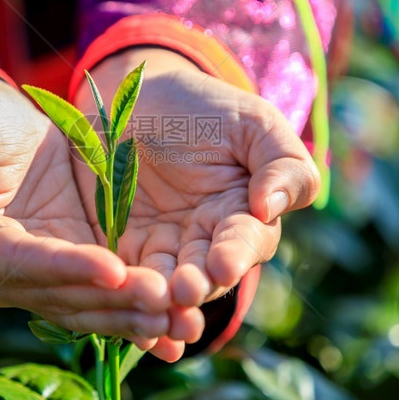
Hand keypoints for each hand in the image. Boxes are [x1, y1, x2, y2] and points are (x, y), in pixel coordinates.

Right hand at [0, 69, 171, 343]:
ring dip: (131, 316)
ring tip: (179, 320)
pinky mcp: (66, 266)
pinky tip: (173, 325)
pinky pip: (99, 296)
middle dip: (112, 301)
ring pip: (84, 305)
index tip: (113, 270)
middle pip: (58, 294)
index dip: (65, 268)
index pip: (19, 264)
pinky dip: (134, 312)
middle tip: (163, 301)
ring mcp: (34, 276)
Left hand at [73, 49, 319, 357]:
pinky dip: (123, 291)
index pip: (246, 241)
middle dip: (197, 284)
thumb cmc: (204, 108)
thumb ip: (281, 163)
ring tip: (153, 301)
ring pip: (164, 282)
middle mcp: (204, 240)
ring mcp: (161, 247)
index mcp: (242, 213)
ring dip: (160, 297)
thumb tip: (271, 208)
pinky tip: (117, 300)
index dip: (236, 254)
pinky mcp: (119, 247)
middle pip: (205, 273)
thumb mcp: (251, 123)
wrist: (139, 98)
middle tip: (185, 291)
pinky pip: (122, 274)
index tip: (223, 265)